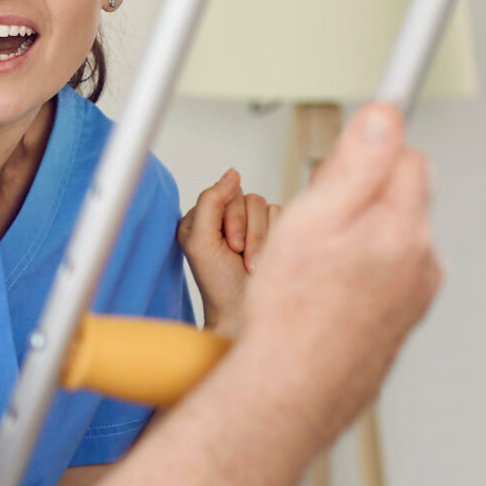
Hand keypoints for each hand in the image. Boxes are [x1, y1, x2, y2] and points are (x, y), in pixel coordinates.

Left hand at [178, 169, 271, 335]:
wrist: (245, 312)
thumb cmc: (218, 284)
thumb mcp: (201, 241)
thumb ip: (210, 202)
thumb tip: (232, 172)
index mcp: (203, 218)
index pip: (224, 193)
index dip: (231, 218)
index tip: (228, 246)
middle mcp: (227, 218)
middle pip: (248, 198)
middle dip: (248, 231)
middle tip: (241, 258)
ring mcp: (252, 225)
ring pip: (266, 207)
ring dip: (262, 238)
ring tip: (254, 264)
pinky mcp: (275, 232)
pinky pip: (284, 217)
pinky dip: (276, 239)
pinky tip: (269, 259)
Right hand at [219, 104, 440, 451]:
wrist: (290, 393)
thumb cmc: (292, 316)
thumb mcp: (312, 219)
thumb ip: (357, 161)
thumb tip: (386, 115)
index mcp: (402, 228)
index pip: (406, 154)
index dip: (364, 156)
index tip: (334, 173)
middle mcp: (422, 260)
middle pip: (401, 195)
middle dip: (361, 197)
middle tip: (313, 227)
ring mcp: (417, 293)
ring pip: (393, 235)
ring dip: (361, 236)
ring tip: (315, 268)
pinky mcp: (404, 319)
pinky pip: (387, 273)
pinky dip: (361, 273)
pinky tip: (327, 294)